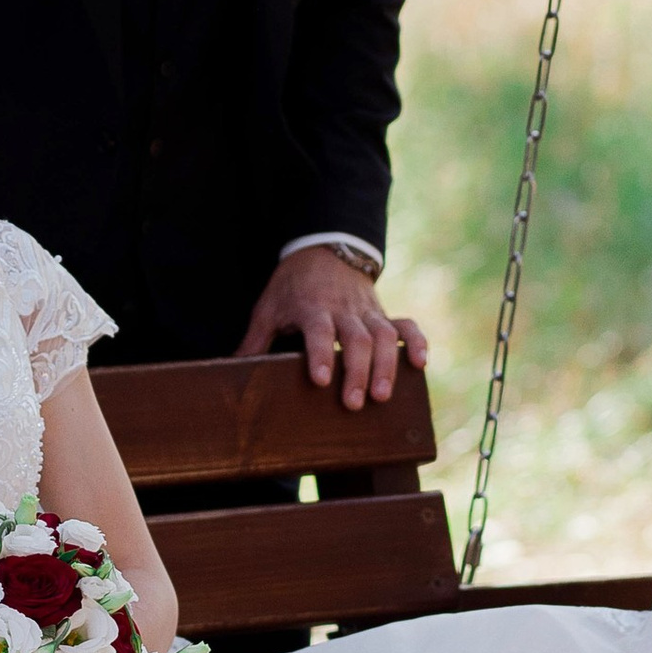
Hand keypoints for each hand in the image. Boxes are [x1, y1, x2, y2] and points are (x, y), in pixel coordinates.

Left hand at [236, 246, 428, 408]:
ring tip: (383, 396)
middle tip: (355, 403)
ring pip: (385, 336)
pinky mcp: (384, 313)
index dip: (320, 354)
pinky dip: (417, 342)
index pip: (318, 330)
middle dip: (358, 371)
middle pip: (357, 339)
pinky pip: (407, 325)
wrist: (324, 248)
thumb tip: (230, 372)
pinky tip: (420, 365)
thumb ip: (254, 342)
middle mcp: (344, 309)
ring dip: (387, 366)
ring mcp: (368, 311)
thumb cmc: (292, 286)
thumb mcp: (268, 308)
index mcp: (312, 307)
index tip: (321, 380)